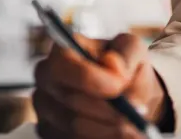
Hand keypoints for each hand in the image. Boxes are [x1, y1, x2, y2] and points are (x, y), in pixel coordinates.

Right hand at [33, 33, 170, 137]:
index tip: (120, 87)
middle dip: (106, 108)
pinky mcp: (49, 131)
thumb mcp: (133, 51)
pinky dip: (102, 138)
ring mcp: (44, 108)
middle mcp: (46, 78)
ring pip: (74, 126)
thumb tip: (111, 63)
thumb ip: (126, 54)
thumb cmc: (125, 68)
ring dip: (108, 127)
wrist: (125, 95)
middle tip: (135, 113)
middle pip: (71, 100)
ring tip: (133, 125)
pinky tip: (119, 133)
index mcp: (61, 51)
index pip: (65, 66)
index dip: (93, 79)